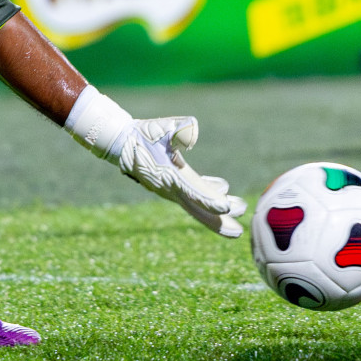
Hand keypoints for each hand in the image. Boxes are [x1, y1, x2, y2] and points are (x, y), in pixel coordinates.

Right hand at [110, 116, 246, 237]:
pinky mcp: (170, 183)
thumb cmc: (142, 134)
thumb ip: (178, 129)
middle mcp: (171, 187)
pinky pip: (192, 193)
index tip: (227, 207)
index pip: (193, 191)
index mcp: (170, 176)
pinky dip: (207, 193)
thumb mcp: (160, 128)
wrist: (121, 142)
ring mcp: (170, 187)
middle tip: (239, 232)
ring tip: (239, 207)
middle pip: (198, 209)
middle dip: (218, 221)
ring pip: (196, 203)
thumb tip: (193, 130)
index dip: (210, 199)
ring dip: (217, 209)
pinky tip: (223, 186)